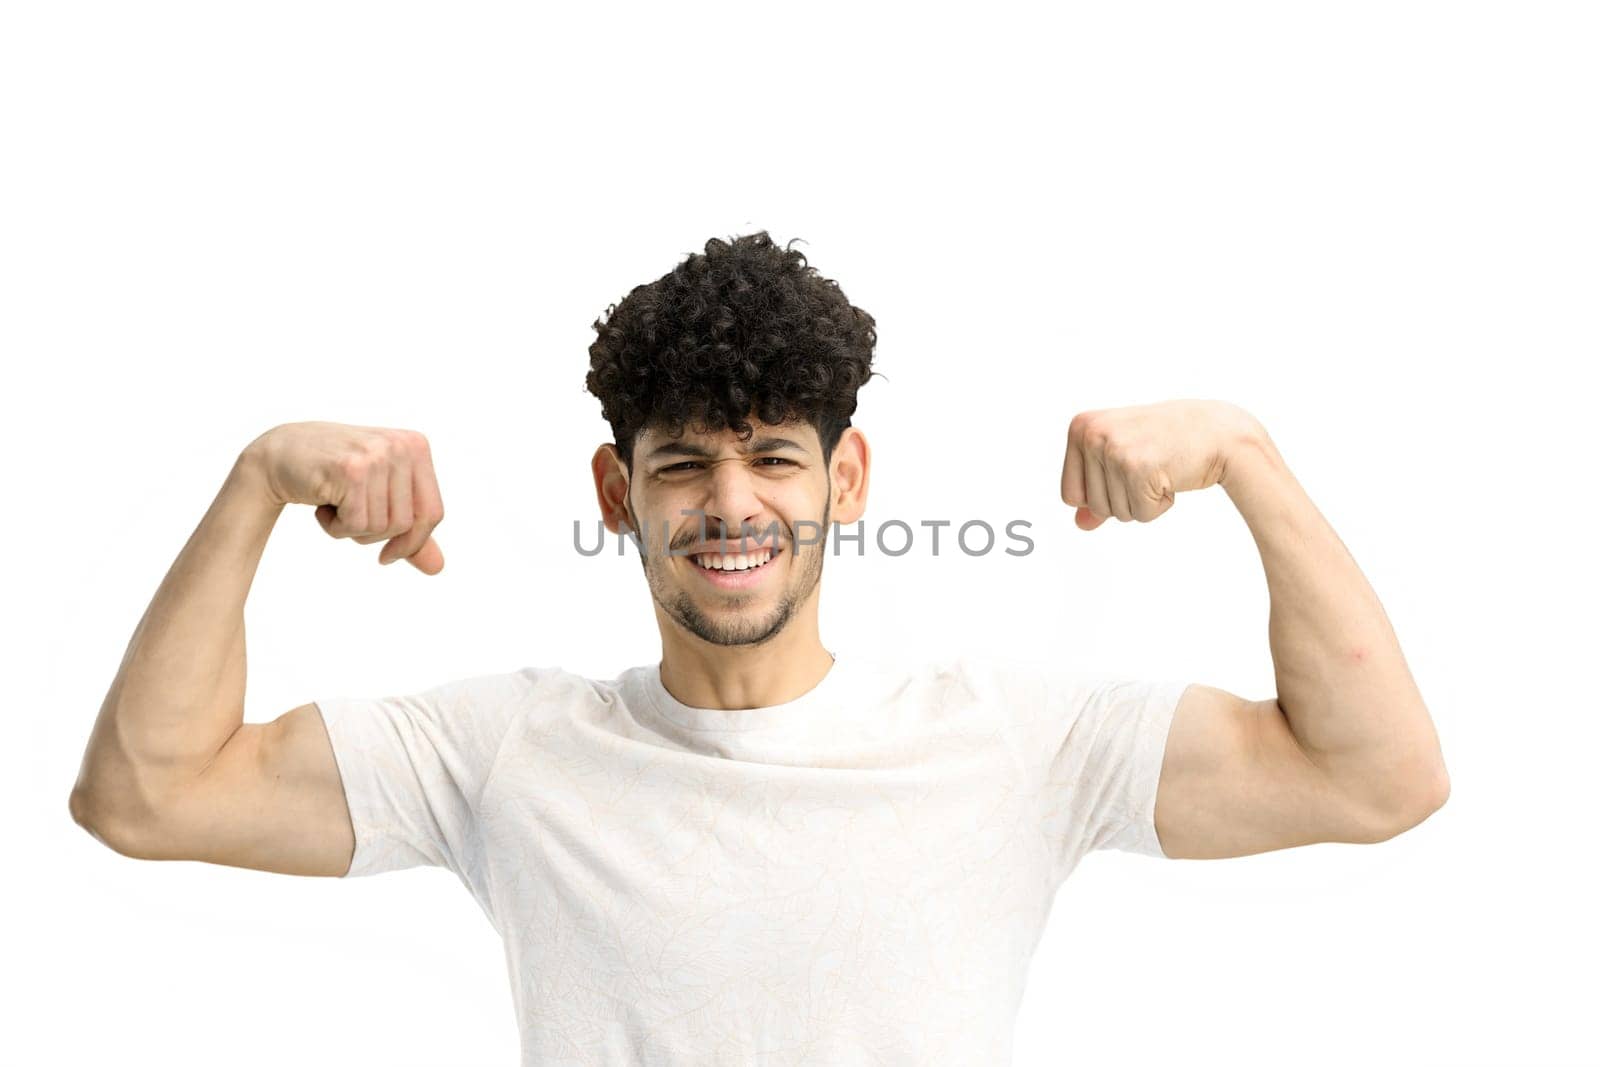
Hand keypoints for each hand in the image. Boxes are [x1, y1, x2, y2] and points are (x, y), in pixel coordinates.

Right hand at [241, 421, 446, 572]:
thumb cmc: (334, 476)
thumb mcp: (379, 497)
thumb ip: (410, 530)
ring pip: (381, 526)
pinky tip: (322, 505)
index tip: (387, 556)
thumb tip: (437, 568)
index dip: (413, 542)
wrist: (279, 454)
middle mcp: (401, 446)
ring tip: (335, 505)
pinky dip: (335, 527)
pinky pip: (356, 524)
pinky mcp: (351, 470)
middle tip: (348, 516)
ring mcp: (376, 455)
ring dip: (351, 529)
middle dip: (374, 534)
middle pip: (406, 524)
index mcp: (416, 446)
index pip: (432, 512)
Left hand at [1059, 399, 1262, 529]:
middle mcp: (1092, 435)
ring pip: (1117, 513)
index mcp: (1080, 427)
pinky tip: (1172, 475)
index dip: (1104, 493)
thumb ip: (1097, 489)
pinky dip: (1161, 504)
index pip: (1070, 495)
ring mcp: (1114, 451)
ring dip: (1144, 501)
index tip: (1129, 464)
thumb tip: (1080, 524)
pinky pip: (1141, 514)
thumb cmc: (1170, 441)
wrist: (1218, 431)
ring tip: (1161, 468)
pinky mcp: (1137, 469)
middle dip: (1126, 498)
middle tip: (1150, 465)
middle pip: (1094, 506)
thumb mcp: (1124, 457)